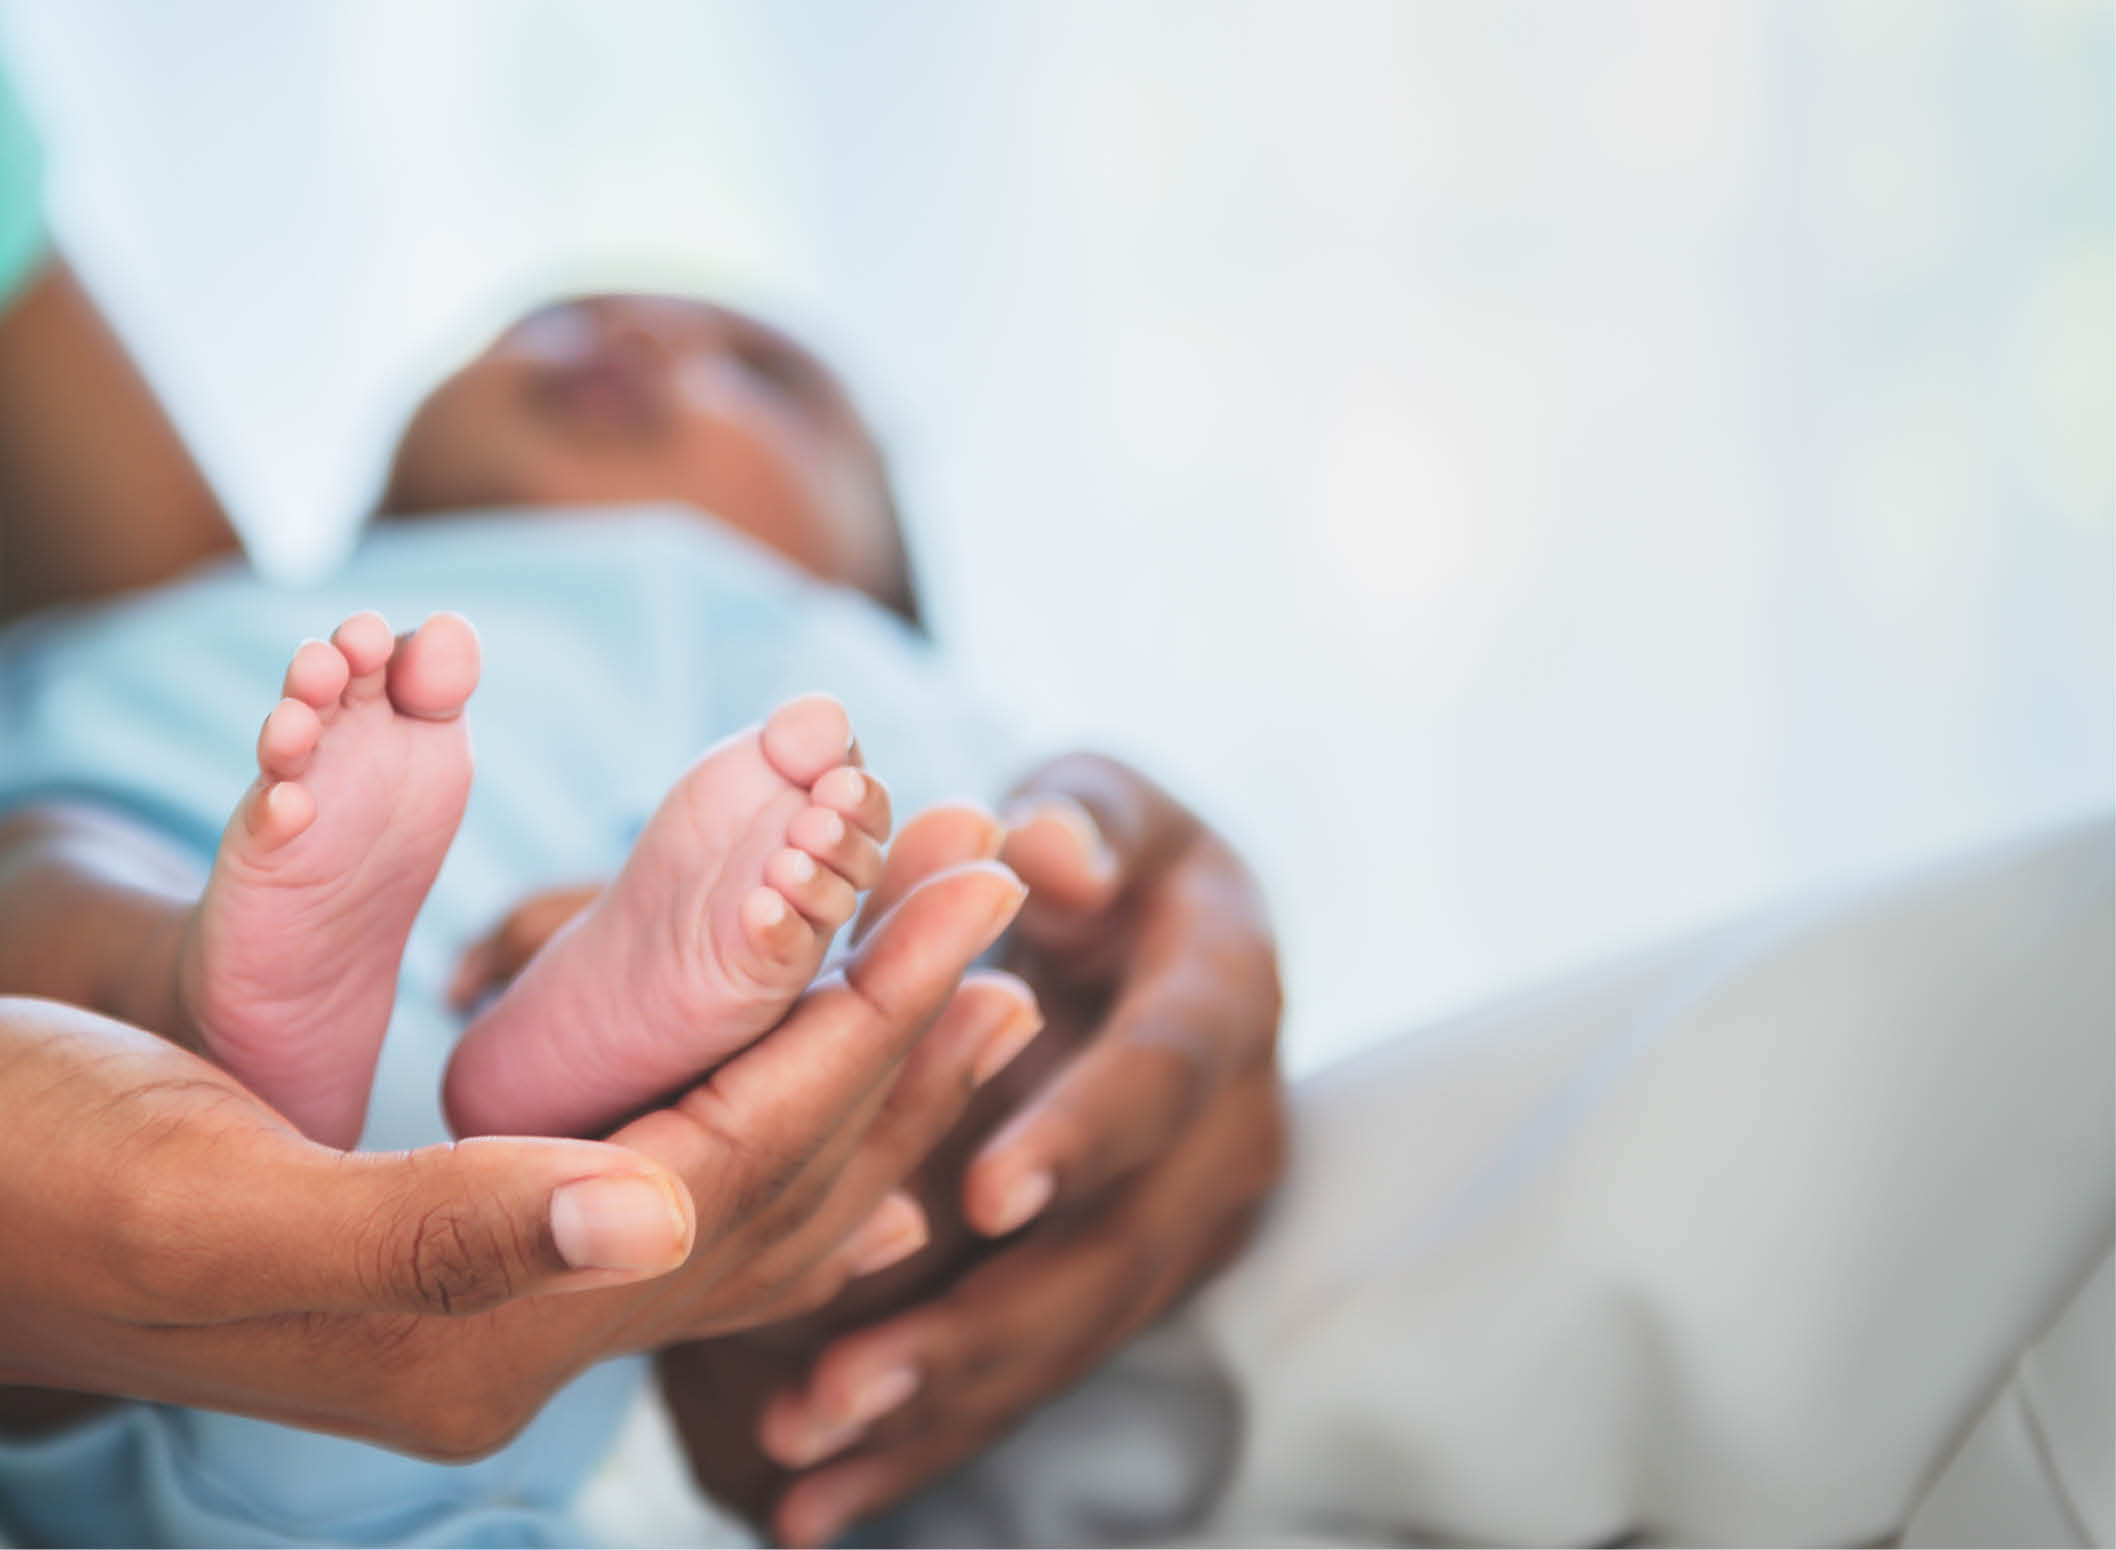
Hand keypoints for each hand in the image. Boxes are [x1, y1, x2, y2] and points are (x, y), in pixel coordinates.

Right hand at [0, 849, 1036, 1460]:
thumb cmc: (32, 1175)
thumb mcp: (209, 1189)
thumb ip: (431, 1225)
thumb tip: (652, 1229)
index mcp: (475, 1329)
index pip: (736, 1166)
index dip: (866, 1029)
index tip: (978, 900)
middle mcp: (521, 1335)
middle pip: (777, 1179)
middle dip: (905, 1034)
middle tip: (1015, 898)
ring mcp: (508, 1303)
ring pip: (748, 1186)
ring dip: (867, 1067)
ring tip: (978, 972)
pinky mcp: (481, 1250)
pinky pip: (686, 1191)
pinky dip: (778, 1113)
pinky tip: (848, 1095)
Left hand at [694, 755, 1288, 1543]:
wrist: (1163, 938)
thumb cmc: (1111, 851)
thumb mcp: (1107, 804)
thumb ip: (1085, 818)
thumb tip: (1054, 852)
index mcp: (1224, 1001)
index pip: (1159, 1076)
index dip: (1080, 1132)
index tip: (986, 1192)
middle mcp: (1224, 1135)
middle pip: (1113, 1250)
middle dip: (978, 1325)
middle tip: (841, 1384)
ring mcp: (1182, 1226)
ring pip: (1067, 1334)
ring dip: (937, 1402)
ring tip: (804, 1452)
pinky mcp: (1126, 1283)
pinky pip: (1034, 1369)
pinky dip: (927, 1438)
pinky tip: (815, 1509)